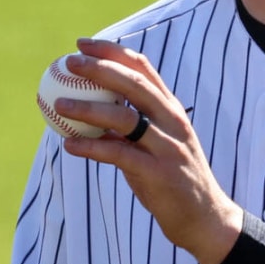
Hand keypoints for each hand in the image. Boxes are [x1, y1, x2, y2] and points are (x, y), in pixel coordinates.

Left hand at [53, 38, 243, 263]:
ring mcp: (167, 147)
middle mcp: (172, 122)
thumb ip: (131, 126)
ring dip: (88, 108)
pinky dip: (92, 147)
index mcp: (171, 109)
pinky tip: (69, 144)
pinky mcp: (159, 173)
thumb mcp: (157, 144)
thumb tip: (89, 110)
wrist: (205, 218)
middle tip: (68, 64)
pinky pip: (118, 155)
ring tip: (59, 104)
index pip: (142, 68)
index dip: (111, 52)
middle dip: (99, 69)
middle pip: (133, 85)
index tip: (82, 45)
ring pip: (123, 118)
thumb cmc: (172, 179)